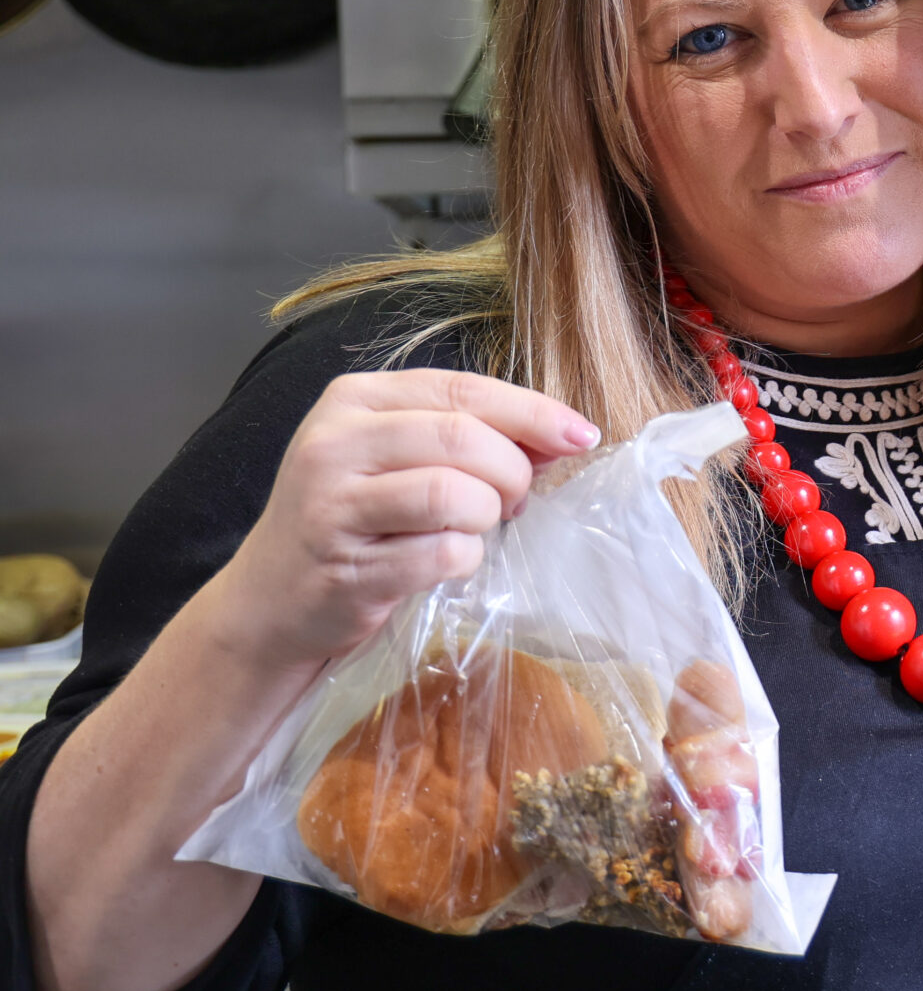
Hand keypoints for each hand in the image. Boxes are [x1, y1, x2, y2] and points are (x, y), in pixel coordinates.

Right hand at [204, 369, 597, 670]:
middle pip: (464, 439)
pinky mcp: (345, 569)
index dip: (534, 412)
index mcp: (354, 399)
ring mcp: (331, 506)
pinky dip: (465, 560)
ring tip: (473, 527)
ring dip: (487, 516)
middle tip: (515, 499)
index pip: (464, 389)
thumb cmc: (355, 519)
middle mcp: (334, 443)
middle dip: (513, 471)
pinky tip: (444, 562)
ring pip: (454, 494)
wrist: (272, 601)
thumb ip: (470, 434)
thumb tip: (565, 434)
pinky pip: (443, 555)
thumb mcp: (398, 456)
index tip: (582, 435)